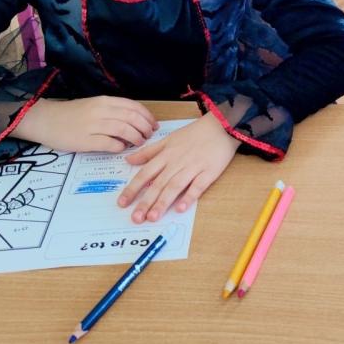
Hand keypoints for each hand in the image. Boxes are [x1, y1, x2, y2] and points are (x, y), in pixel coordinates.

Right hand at [13, 97, 156, 152]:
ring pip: (124, 130)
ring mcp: (93, 126)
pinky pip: (110, 144)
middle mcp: (101, 111)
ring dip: (136, 138)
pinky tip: (121, 149)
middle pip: (132, 118)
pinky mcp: (86, 140)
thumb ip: (113, 111)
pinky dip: (120, 147)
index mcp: (104, 101)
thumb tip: (135, 121)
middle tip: (148, 136)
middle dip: (145, 128)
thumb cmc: (71, 114)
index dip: (147, 117)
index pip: (133, 107)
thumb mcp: (94, 106)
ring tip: (138, 143)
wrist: (46, 120)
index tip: (153, 125)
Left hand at [117, 113, 239, 221]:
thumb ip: (149, 152)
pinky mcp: (209, 172)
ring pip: (175, 186)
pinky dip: (189, 196)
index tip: (122, 203)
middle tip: (136, 218)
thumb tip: (129, 160)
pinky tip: (181, 208)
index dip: (133, 188)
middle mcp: (177, 162)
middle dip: (146, 201)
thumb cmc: (194, 133)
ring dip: (163, 202)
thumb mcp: (168, 139)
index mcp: (166, 155)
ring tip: (153, 217)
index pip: (145, 174)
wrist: (221, 125)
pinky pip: (198, 186)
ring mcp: (193, 167)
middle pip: (158, 184)